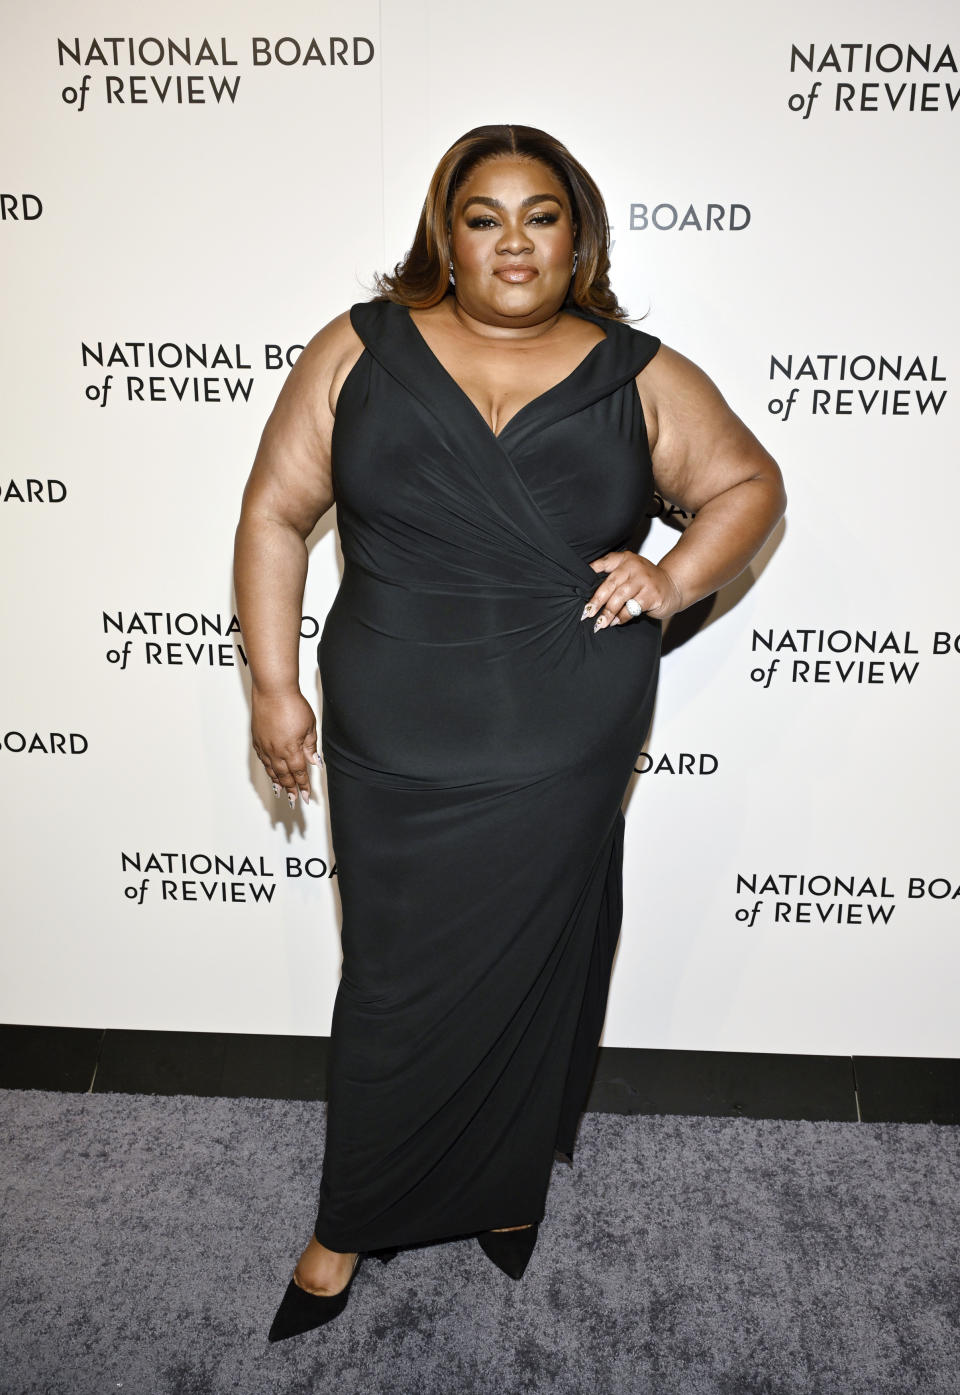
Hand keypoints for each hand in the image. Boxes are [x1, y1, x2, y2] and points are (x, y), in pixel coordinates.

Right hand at [250, 689, 320, 807]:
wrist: (273, 691)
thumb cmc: (292, 705)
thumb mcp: (310, 727)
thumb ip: (311, 747)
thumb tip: (315, 763)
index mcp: (292, 750)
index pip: (300, 773)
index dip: (303, 786)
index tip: (306, 797)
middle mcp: (276, 752)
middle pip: (285, 776)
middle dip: (291, 789)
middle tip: (294, 800)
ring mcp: (265, 747)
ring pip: (272, 770)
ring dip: (278, 783)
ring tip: (282, 792)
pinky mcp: (257, 740)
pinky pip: (263, 760)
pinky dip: (267, 770)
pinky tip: (270, 773)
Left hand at [582, 550, 682, 628]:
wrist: (673, 586)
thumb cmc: (645, 582)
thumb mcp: (630, 572)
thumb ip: (612, 576)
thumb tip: (590, 596)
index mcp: (625, 559)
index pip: (604, 563)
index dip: (590, 572)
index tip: (578, 586)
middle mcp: (635, 566)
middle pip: (610, 584)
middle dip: (597, 601)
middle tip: (587, 613)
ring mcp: (645, 580)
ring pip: (620, 598)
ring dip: (608, 613)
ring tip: (600, 623)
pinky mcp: (652, 595)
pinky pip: (631, 609)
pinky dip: (621, 618)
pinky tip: (616, 622)